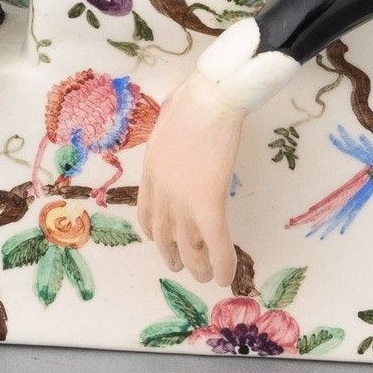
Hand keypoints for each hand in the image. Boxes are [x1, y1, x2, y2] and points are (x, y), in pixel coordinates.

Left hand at [136, 70, 245, 283]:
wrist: (209, 98)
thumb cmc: (194, 95)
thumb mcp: (170, 111)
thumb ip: (171, 122)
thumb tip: (178, 110)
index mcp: (151, 168)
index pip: (146, 210)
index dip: (152, 230)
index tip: (157, 239)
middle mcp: (162, 190)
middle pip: (163, 233)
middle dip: (171, 254)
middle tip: (180, 265)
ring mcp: (182, 200)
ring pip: (188, 246)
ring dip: (196, 266)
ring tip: (204, 277)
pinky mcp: (208, 204)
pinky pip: (215, 243)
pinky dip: (221, 262)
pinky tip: (226, 277)